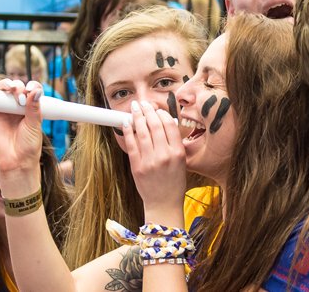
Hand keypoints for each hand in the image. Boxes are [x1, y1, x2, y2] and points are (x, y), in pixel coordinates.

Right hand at [0, 74, 46, 194]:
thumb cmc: (28, 146)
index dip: (32, 86)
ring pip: (1, 91)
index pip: (32, 90)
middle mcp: (16, 107)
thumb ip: (34, 108)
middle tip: (20, 95)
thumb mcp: (35, 125)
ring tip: (11, 90)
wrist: (16, 162)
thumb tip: (36, 91)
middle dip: (18, 86)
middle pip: (15, 87)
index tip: (32, 90)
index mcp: (30, 108)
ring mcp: (3, 110)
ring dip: (5, 85)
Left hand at [116, 100, 187, 217]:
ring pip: (142, 132)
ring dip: (138, 117)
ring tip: (135, 108)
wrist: (164, 204)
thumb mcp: (181, 162)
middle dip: (148, 111)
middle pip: (155, 125)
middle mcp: (164, 155)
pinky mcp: (137, 166)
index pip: (169, 125)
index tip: (157, 109)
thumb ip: (174, 143)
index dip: (162, 114)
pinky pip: (132, 145)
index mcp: (178, 153)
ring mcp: (150, 161)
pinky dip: (129, 131)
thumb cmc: (174, 183)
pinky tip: (127, 122)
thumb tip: (166, 123)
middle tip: (144, 104)